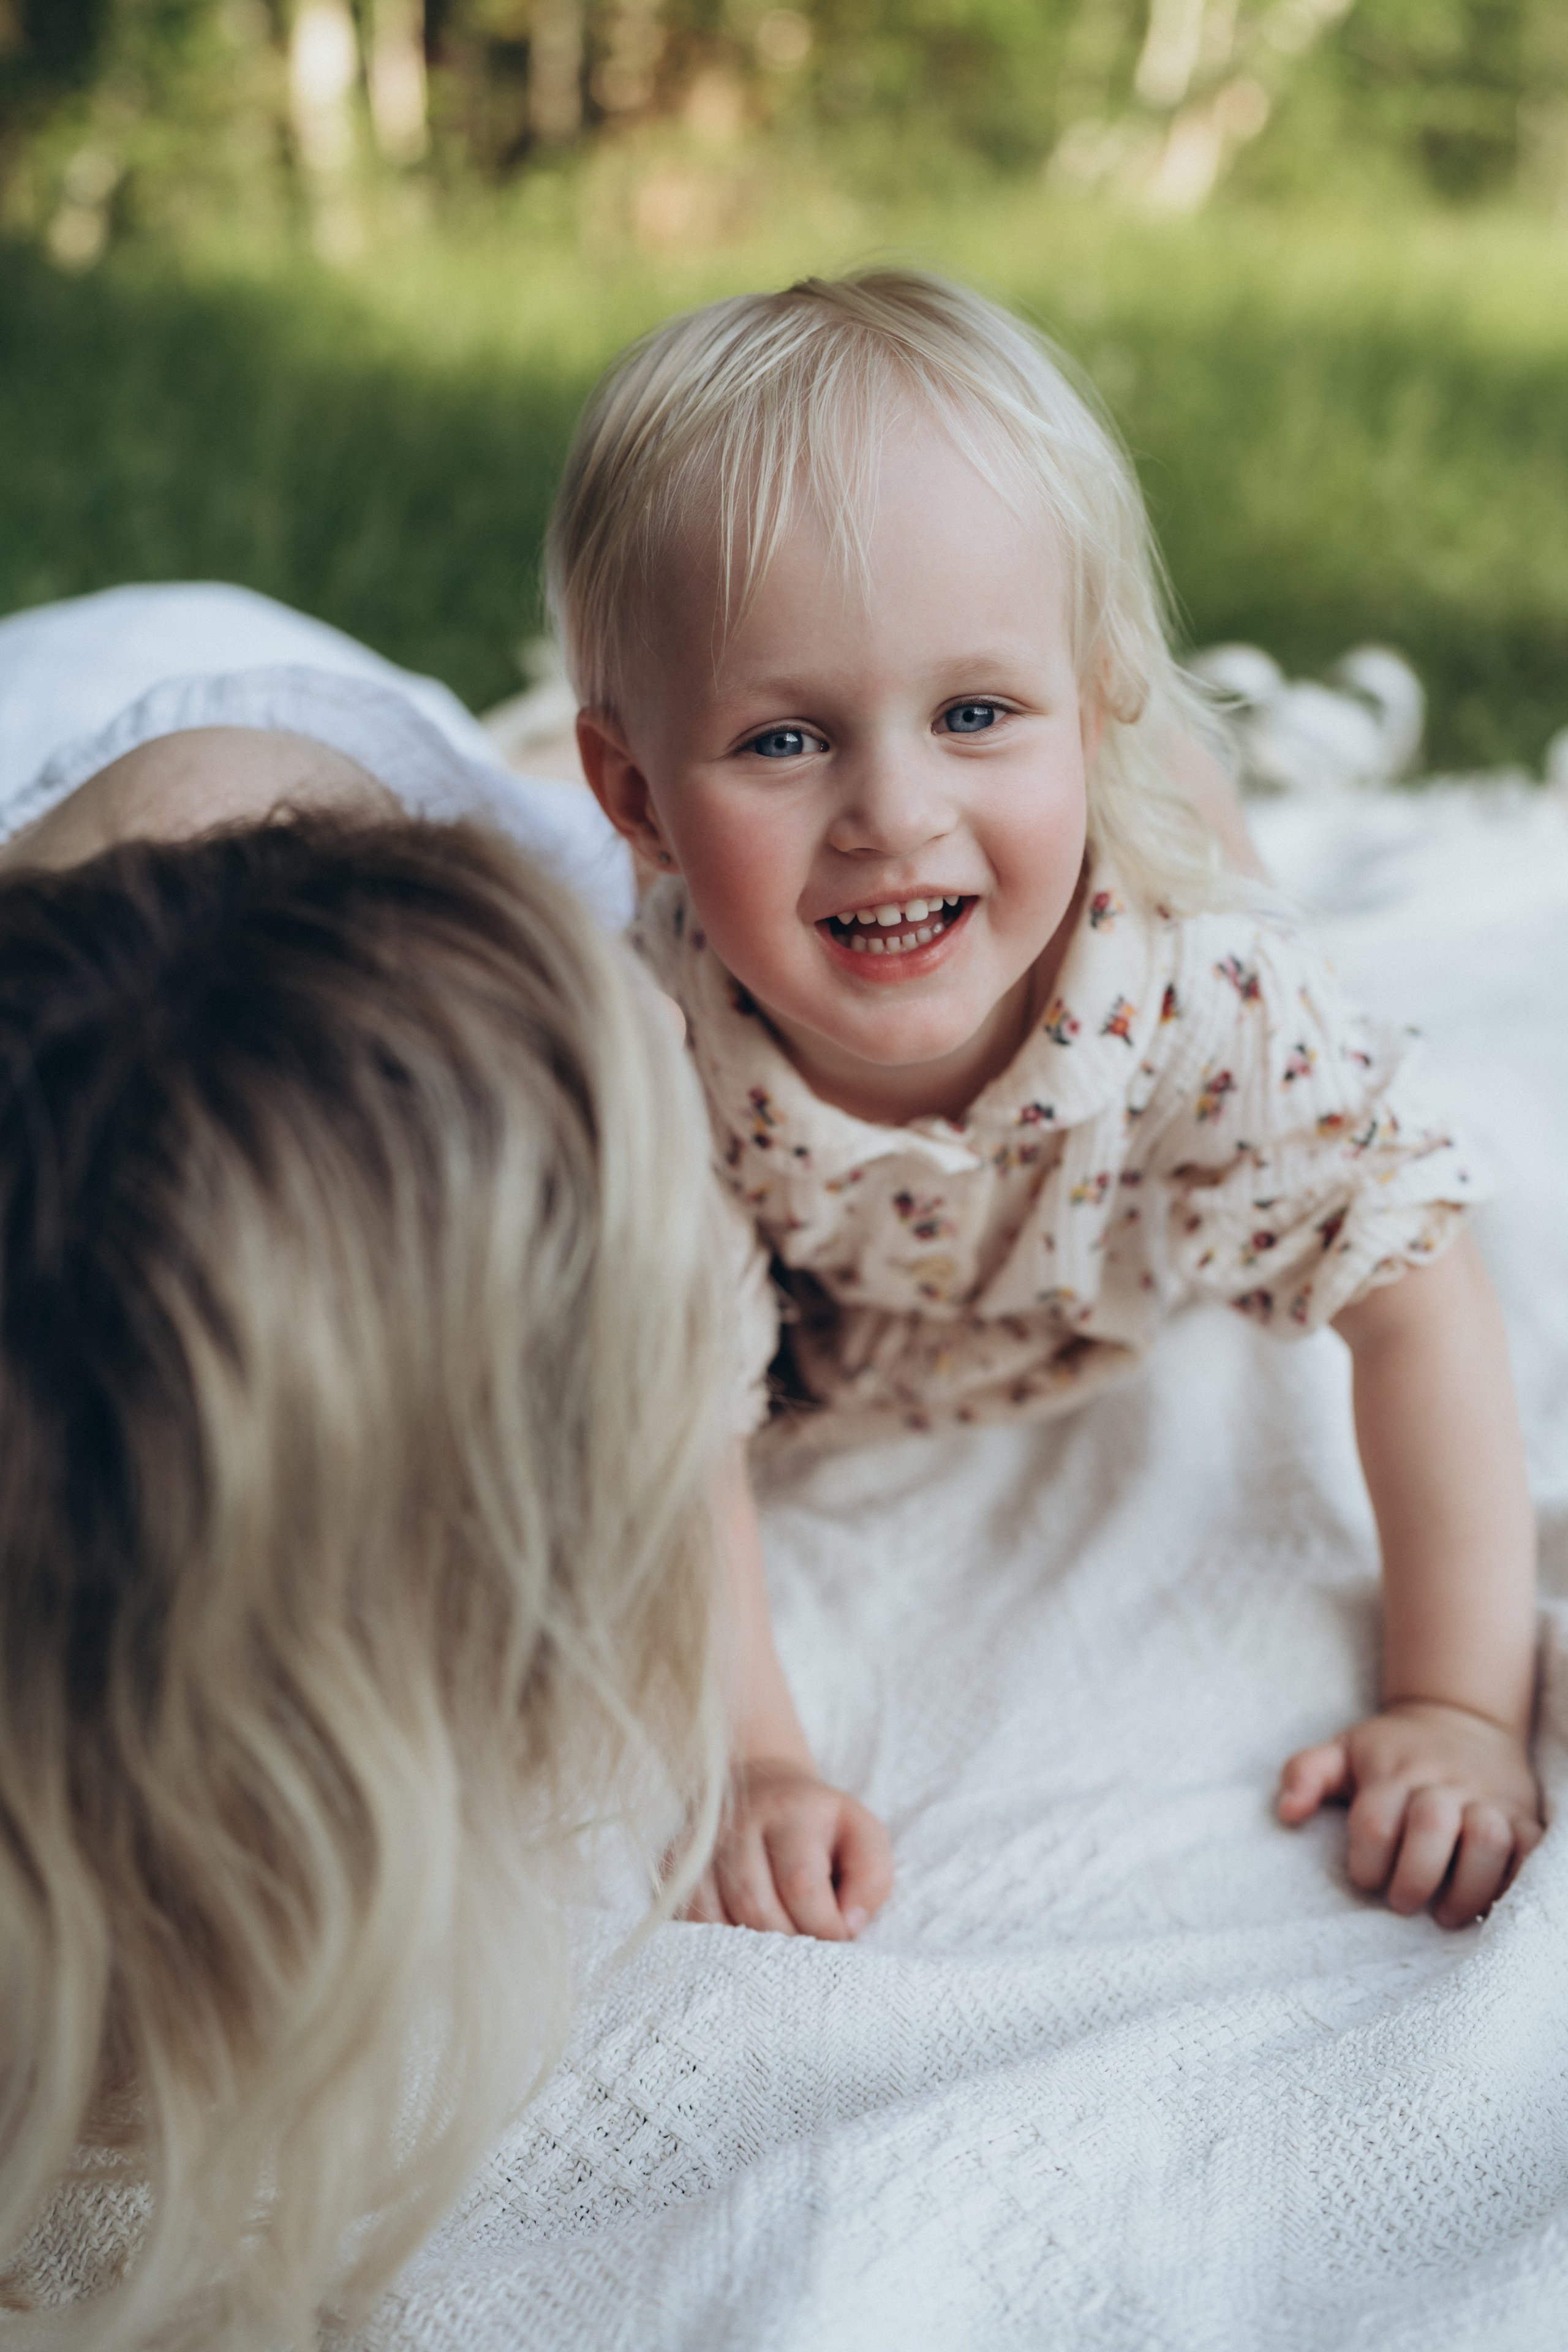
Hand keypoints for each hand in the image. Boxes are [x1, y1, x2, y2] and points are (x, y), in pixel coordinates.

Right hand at [683, 1760, 893, 1939]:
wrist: (765, 1789)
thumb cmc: (823, 1827)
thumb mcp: (864, 1837)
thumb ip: (872, 1879)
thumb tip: (847, 1926)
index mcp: (792, 1809)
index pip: (801, 1882)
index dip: (824, 1926)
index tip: (841, 1937)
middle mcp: (740, 1821)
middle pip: (756, 1905)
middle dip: (790, 1943)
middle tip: (811, 1950)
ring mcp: (704, 1842)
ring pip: (719, 1918)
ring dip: (755, 1949)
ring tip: (783, 1948)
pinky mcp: (678, 1860)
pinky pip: (691, 1919)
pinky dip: (720, 1942)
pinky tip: (747, 1941)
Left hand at [1278, 1700, 1542, 1928]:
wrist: (1463, 1719)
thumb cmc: (1392, 1750)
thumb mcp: (1343, 1749)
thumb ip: (1305, 1773)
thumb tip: (1286, 1813)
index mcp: (1392, 1771)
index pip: (1375, 1822)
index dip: (1366, 1863)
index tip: (1364, 1880)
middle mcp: (1442, 1783)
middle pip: (1431, 1827)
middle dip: (1413, 1878)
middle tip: (1401, 1904)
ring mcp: (1487, 1799)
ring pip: (1487, 1840)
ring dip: (1466, 1888)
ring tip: (1444, 1915)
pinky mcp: (1523, 1815)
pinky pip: (1530, 1851)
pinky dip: (1514, 1881)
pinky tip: (1488, 1902)